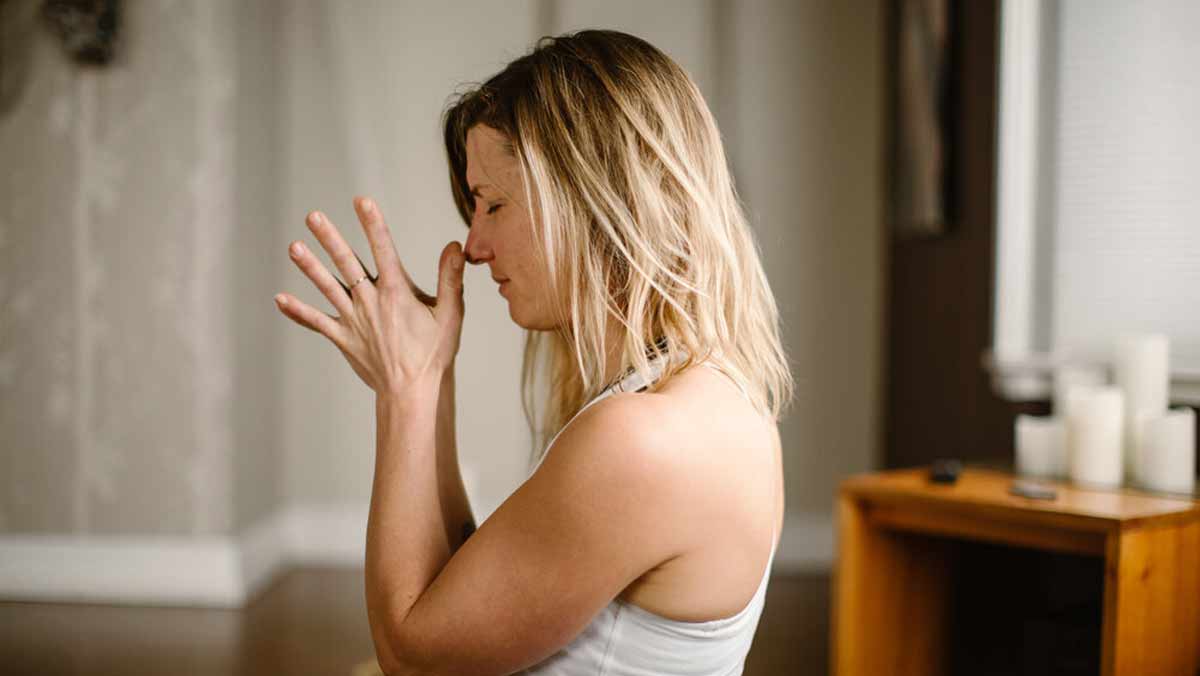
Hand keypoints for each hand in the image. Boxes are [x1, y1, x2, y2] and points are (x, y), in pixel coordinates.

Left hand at [274, 196, 465, 395]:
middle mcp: (370, 302)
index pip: (383, 249)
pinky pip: (317, 322)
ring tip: (293, 247)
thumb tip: (454, 246)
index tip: (362, 201)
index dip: (373, 223)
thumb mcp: (451, 314)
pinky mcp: (343, 338)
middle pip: (347, 263)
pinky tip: (280, 299)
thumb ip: (451, 278)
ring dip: (310, 266)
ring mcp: (353, 320)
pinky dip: (298, 312)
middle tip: (313, 216)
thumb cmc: (433, 354)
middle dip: (330, 237)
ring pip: (327, 287)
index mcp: (397, 292)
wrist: (410, 392)